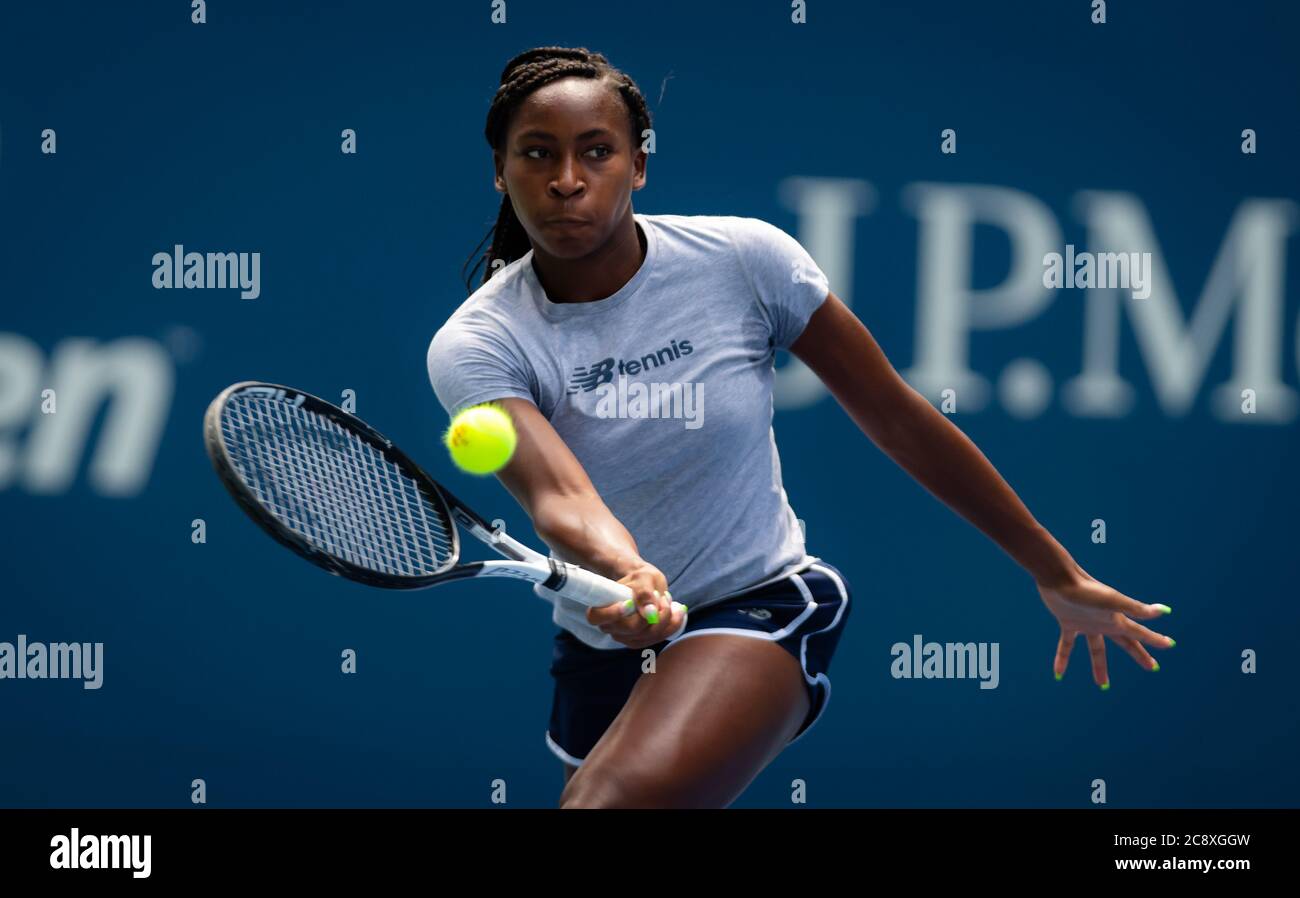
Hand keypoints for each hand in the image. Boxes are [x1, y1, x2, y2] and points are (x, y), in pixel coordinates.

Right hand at [587, 560, 686, 648]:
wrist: (644, 584)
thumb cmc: (640, 579)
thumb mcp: (643, 578)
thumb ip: (644, 593)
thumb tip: (649, 613)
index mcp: (600, 609)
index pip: (597, 617)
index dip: (612, 613)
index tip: (629, 603)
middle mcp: (610, 627)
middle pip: (632, 629)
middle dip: (652, 613)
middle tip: (663, 597)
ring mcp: (625, 637)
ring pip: (648, 635)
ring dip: (665, 618)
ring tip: (668, 599)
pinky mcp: (640, 641)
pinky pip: (657, 638)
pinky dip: (671, 625)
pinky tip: (676, 611)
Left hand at [1037, 566, 1174, 688]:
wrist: (1059, 578)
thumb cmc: (1087, 589)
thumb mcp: (1113, 601)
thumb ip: (1136, 609)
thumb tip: (1163, 611)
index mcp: (1116, 619)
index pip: (1140, 633)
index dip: (1155, 640)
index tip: (1170, 645)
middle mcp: (1103, 623)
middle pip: (1125, 642)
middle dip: (1139, 654)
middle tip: (1152, 667)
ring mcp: (1086, 623)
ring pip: (1097, 649)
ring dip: (1100, 666)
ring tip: (1103, 685)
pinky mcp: (1068, 623)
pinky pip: (1066, 645)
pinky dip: (1063, 658)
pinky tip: (1058, 674)